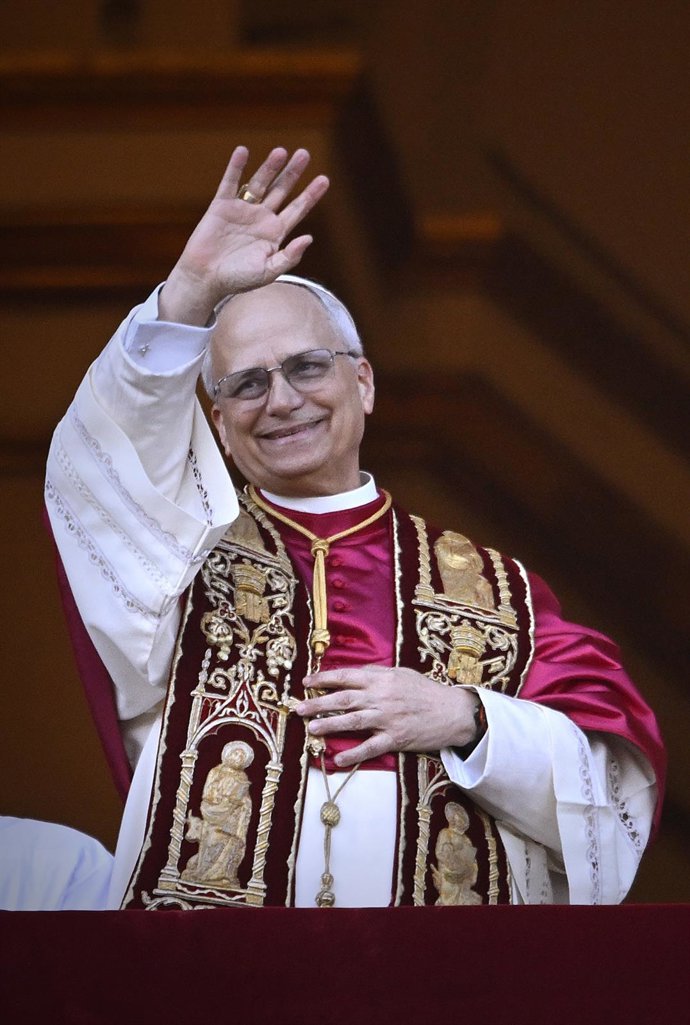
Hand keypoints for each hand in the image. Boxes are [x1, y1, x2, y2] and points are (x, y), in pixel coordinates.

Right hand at [159, 146, 328, 324]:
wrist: (206, 279)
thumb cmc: (238, 279)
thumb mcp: (268, 271)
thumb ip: (289, 256)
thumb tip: (309, 238)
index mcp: (275, 233)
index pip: (297, 209)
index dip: (310, 195)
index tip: (324, 179)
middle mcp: (261, 218)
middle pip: (281, 190)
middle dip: (293, 173)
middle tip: (304, 154)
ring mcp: (242, 210)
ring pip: (259, 183)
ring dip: (270, 167)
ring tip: (281, 151)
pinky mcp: (221, 206)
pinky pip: (230, 183)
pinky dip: (236, 167)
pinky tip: (243, 152)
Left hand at [297, 666, 479, 767]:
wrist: (453, 712)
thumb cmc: (426, 691)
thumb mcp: (402, 673)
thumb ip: (377, 673)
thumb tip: (355, 673)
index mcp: (381, 679)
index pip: (346, 676)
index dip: (324, 679)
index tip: (306, 682)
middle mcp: (381, 697)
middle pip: (343, 699)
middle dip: (318, 703)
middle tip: (298, 708)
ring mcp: (387, 719)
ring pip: (352, 721)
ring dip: (329, 725)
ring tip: (311, 729)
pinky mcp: (395, 739)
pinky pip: (370, 748)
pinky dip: (353, 754)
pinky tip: (337, 760)